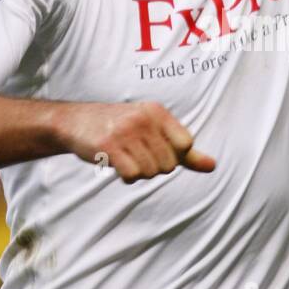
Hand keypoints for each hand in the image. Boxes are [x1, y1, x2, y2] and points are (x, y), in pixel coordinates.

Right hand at [58, 99, 215, 181]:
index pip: (186, 144)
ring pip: (150, 172)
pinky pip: (132, 175)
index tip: (155, 147)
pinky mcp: (109, 147)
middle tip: (136, 153)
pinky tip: (116, 163)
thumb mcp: (154, 131)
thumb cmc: (121, 127)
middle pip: (169, 164)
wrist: (75, 122)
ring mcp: (125, 132)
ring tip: (125, 157)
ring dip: (138, 172)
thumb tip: (213, 166)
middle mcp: (143, 119)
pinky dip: (126, 177)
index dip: (174, 154)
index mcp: (157, 111)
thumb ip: (185, 151)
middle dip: (154, 166)